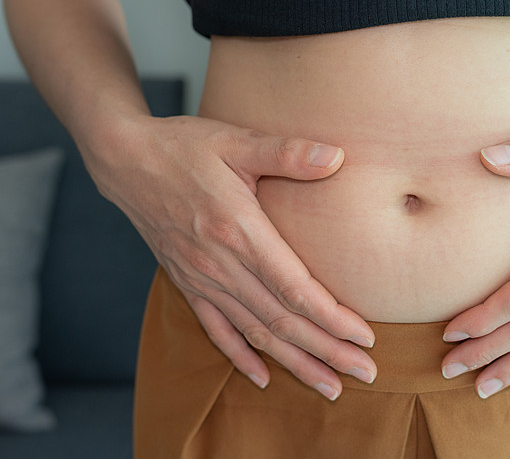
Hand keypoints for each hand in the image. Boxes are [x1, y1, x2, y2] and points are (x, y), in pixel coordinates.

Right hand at [85, 114, 376, 400]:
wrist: (125, 159)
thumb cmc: (185, 147)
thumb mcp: (237, 141)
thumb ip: (287, 153)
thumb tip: (337, 156)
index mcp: (239, 231)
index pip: (295, 290)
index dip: (332, 318)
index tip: (364, 337)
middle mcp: (220, 264)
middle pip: (282, 321)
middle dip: (327, 351)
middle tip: (365, 373)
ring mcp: (201, 278)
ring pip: (255, 333)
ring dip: (294, 362)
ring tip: (329, 386)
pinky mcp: (187, 282)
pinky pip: (215, 329)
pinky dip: (240, 356)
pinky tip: (261, 378)